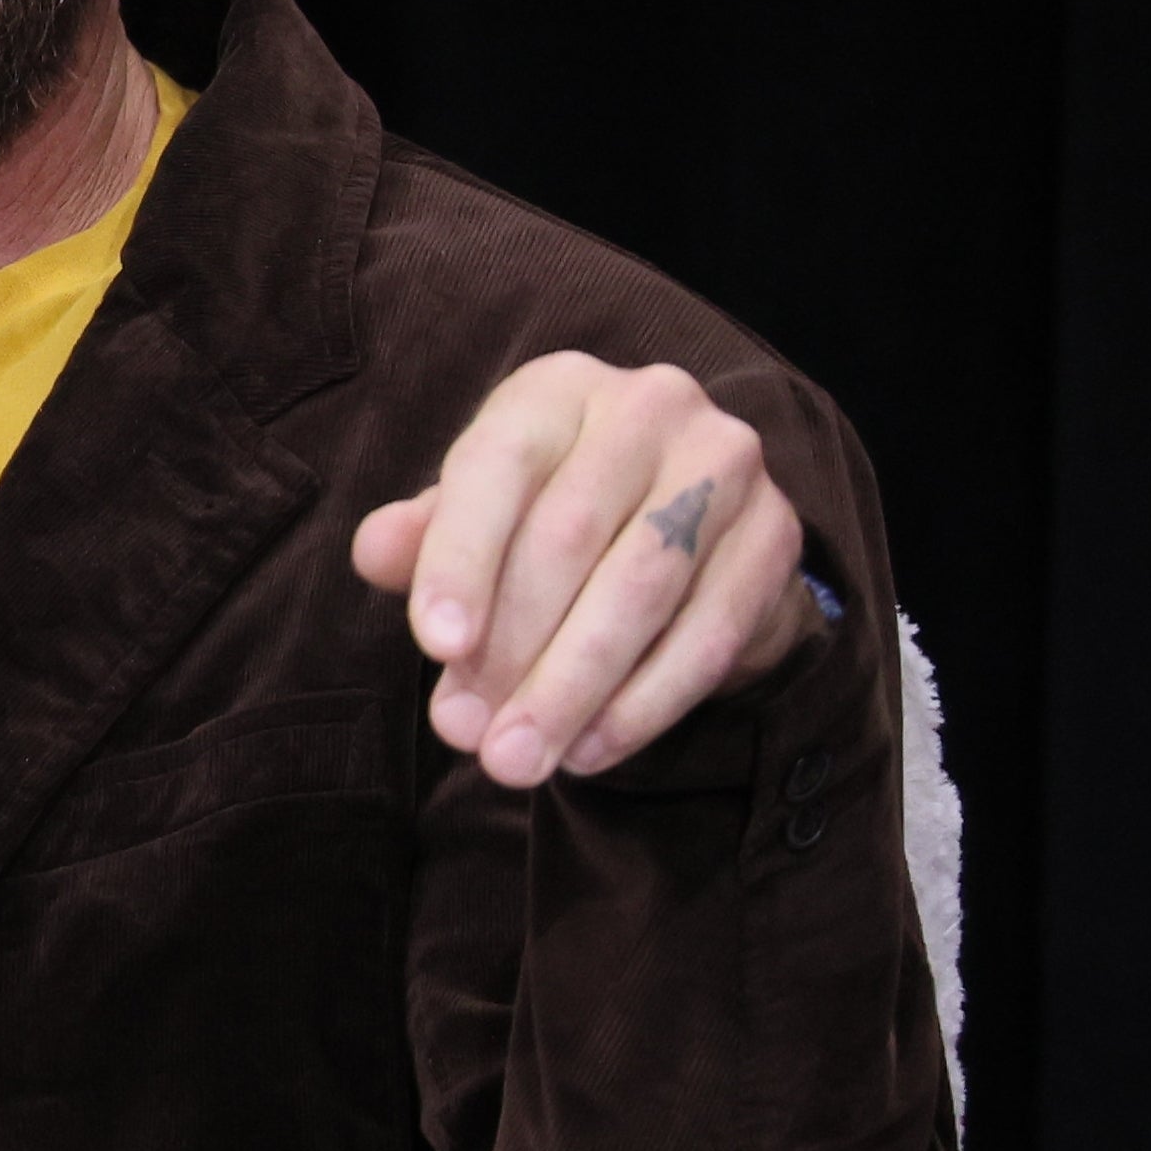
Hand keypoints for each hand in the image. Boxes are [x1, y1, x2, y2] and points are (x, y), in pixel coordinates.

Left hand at [349, 353, 815, 788]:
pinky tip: (589, 752)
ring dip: (573, 689)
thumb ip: (423, 537)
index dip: (461, 559)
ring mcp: (725, 464)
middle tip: (468, 738)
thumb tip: (374, 552)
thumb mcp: (477, 517)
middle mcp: (649, 405)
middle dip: (512, 651)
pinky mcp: (776, 534)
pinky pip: (709, 633)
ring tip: (518, 762)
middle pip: (570, 538)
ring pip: (642, 590)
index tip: (435, 648)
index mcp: (556, 389)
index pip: (497, 467)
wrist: (685, 523)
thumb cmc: (548, 516)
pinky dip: (644, 704)